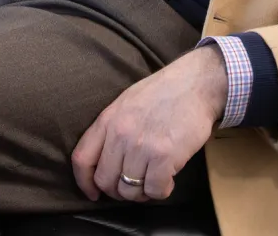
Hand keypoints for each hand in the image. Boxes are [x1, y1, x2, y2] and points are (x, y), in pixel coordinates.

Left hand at [71, 46, 227, 202]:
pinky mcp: (164, 157)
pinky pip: (155, 191)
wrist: (195, 84)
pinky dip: (162, 190)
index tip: (93, 193)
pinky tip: (168, 178)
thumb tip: (104, 161)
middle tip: (133, 186)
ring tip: (153, 179)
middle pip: (105, 181)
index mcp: (108, 119)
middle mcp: (120, 134)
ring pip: (129, 191)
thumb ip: (112, 129)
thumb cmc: (162, 93)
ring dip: (141, 193)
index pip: (81, 159)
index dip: (84, 182)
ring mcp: (141, 146)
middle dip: (118, 191)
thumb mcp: (126, 103)